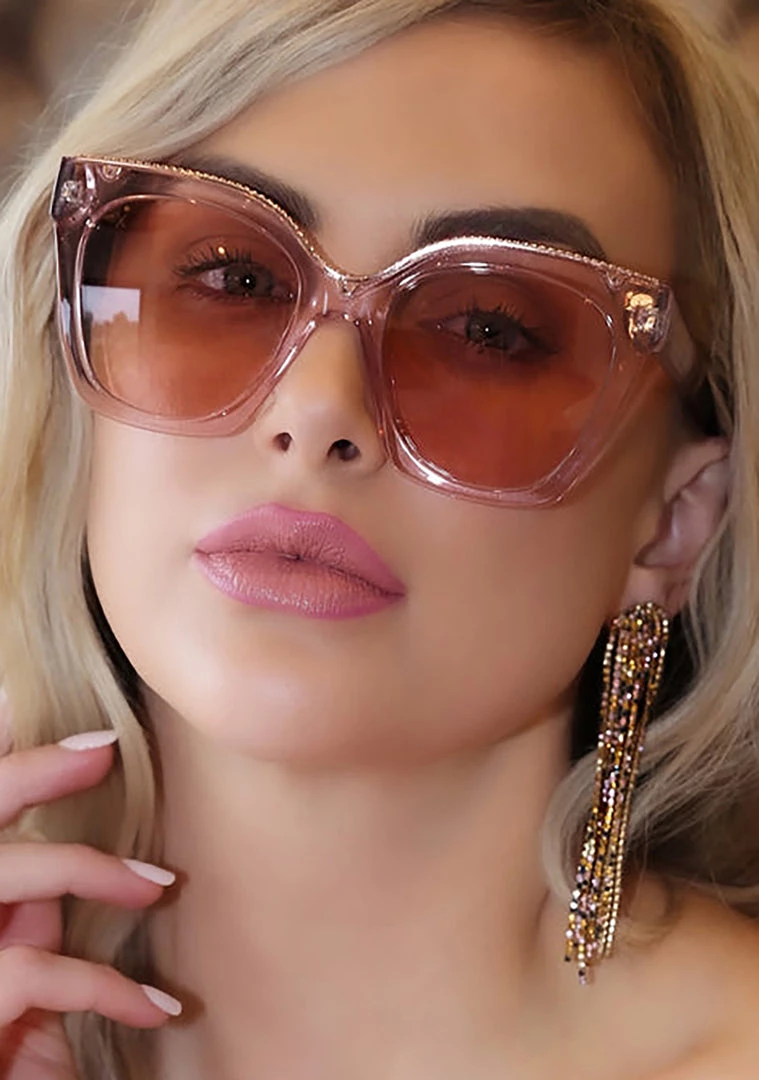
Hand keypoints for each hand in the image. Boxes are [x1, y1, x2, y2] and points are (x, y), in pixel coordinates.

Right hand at [0, 696, 179, 1079]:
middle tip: (104, 748)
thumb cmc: (12, 1046)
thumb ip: (27, 913)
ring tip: (158, 884)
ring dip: (89, 870)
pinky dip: (105, 986)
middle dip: (30, 771)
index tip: (28, 711)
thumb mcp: (19, 968)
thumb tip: (73, 857)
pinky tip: (156, 1007)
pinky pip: (32, 971)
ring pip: (1, 875)